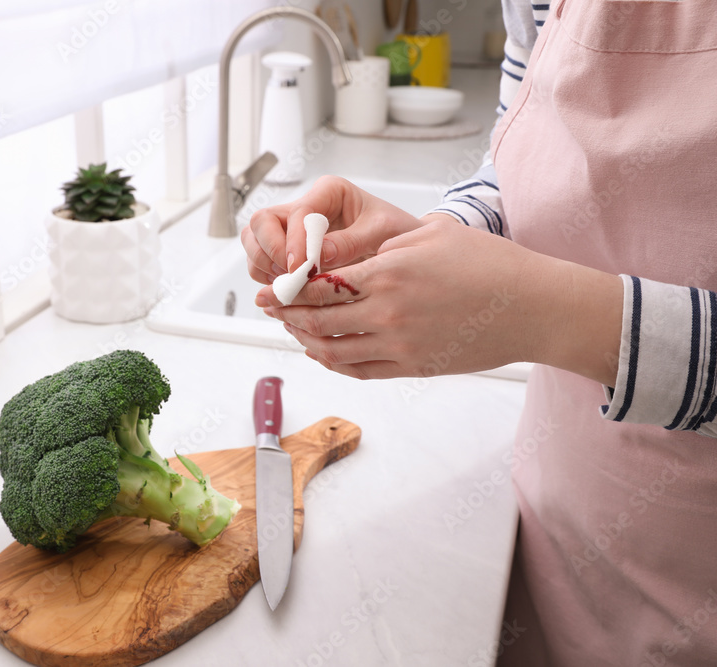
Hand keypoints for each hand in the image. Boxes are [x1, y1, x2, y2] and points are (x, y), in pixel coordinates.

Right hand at [241, 175, 424, 283]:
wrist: (404, 252)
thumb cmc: (396, 233)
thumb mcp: (383, 233)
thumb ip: (351, 243)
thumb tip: (319, 256)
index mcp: (329, 193)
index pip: (297, 212)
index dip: (295, 242)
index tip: (302, 268)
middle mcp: (305, 208)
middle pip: (262, 222)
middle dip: (270, 252)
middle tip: (290, 277)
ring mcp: (291, 230)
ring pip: (254, 242)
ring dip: (264, 267)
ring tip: (289, 286)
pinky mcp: (287, 252)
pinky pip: (261, 263)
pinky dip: (266, 278)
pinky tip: (288, 291)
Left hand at [255, 216, 623, 384]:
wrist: (534, 308)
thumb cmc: (491, 264)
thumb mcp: (432, 235)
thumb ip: (384, 246)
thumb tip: (350, 260)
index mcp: (390, 273)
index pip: (319, 284)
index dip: (287, 287)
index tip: (270, 286)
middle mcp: (389, 313)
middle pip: (316, 321)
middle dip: (285, 314)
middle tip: (270, 307)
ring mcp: (400, 346)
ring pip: (332, 351)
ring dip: (305, 341)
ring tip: (294, 329)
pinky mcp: (413, 367)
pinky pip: (358, 370)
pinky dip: (334, 362)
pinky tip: (324, 351)